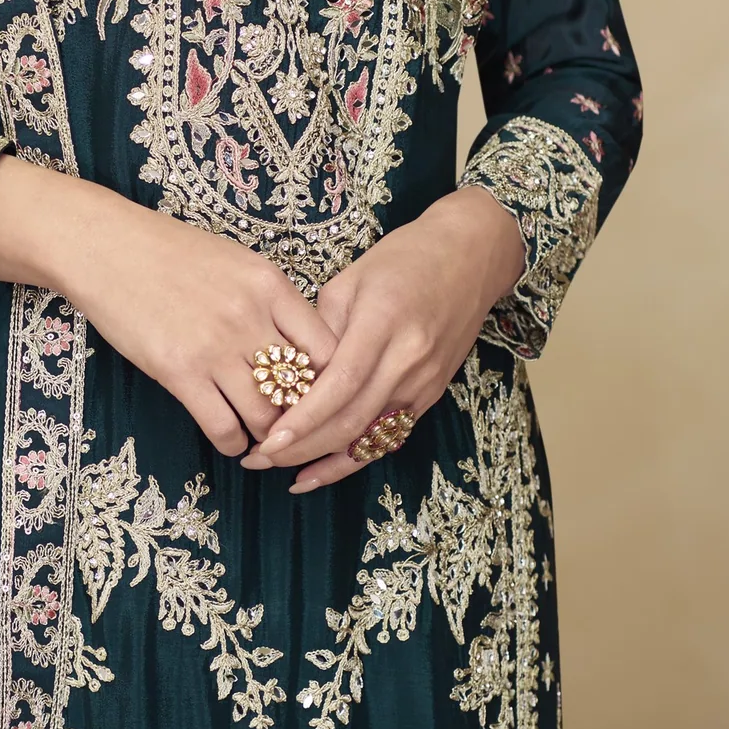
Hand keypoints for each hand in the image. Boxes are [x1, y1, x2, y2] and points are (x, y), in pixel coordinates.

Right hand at [0, 153, 338, 455]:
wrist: (106, 247)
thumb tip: (301, 350)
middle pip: (301, 390)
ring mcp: (214, 346)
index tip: (321, 396)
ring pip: (266, 417)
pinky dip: (233, 444)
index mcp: (270, 284)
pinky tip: (231, 441)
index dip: (331, 382)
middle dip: (302, 418)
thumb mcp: (236, 263)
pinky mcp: (178, 371)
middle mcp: (249, 316)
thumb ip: (271, 303)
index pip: (327, 349)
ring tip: (264, 442)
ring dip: (268, 437)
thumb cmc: (170, 252)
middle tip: (296, 431)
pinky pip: (223, 427)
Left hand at [240, 187, 525, 492]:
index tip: (268, 440)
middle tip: (260, 459)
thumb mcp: (350, 279)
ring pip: (370, 435)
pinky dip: (354, 456)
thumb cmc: (403, 259)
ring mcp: (423, 382)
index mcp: (383, 323)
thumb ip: (320, 329)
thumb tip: (290, 372)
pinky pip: (388, 434)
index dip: (304, 419)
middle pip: (352, 419)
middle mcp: (407, 360)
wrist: (469, 257)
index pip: (340, 385)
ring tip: (282, 471)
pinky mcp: (430, 394)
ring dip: (325, 460)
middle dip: (304, 447)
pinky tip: (322, 471)